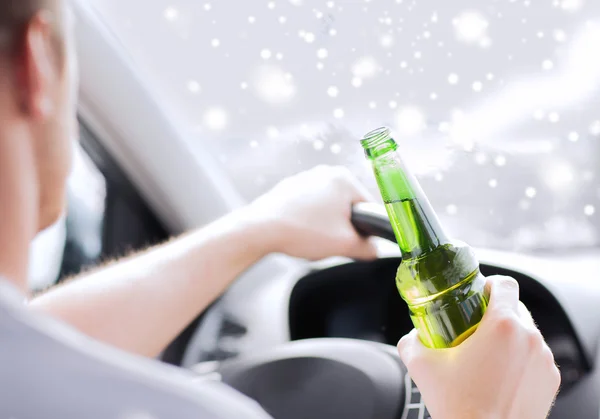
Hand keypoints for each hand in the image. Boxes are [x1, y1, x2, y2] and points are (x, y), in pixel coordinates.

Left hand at [248, 165, 377, 260]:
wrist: (259, 230)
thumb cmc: (302, 231)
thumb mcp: (344, 245)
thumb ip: (368, 248)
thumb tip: (374, 250)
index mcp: (343, 178)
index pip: (368, 206)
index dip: (364, 230)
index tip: (353, 242)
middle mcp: (324, 172)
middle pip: (347, 207)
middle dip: (341, 228)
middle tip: (329, 242)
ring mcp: (305, 179)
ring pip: (327, 209)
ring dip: (324, 226)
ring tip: (310, 238)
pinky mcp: (289, 189)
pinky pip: (308, 209)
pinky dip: (307, 222)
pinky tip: (298, 233)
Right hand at [398, 276, 560, 418]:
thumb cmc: (458, 406)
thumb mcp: (422, 366)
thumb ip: (412, 341)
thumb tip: (413, 336)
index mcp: (502, 326)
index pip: (505, 285)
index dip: (489, 285)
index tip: (477, 295)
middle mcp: (529, 339)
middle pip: (515, 307)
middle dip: (494, 313)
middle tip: (473, 328)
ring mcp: (543, 360)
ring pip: (526, 333)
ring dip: (507, 337)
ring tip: (485, 355)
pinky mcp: (550, 380)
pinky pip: (534, 357)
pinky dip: (519, 359)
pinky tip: (499, 374)